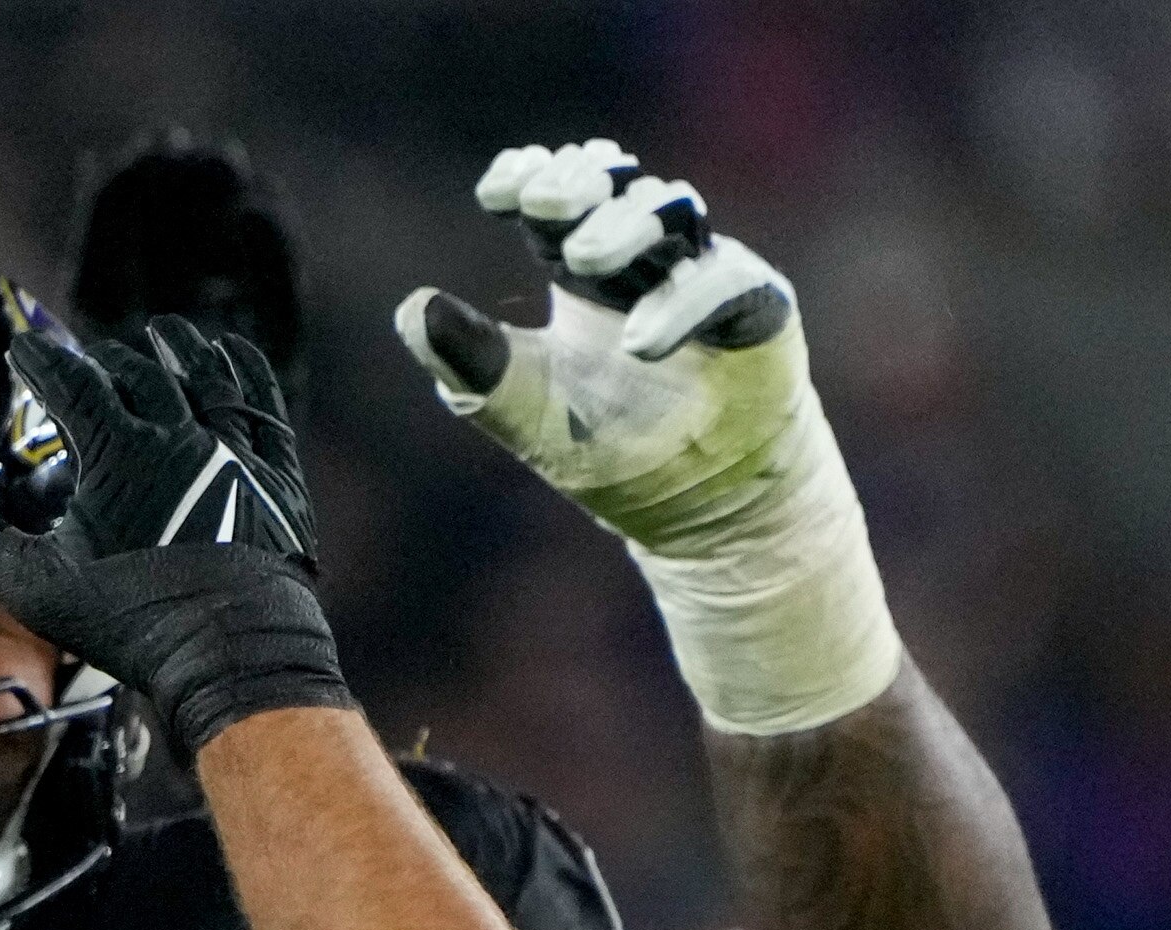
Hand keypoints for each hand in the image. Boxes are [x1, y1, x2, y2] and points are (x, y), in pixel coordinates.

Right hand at [0, 315, 351, 760]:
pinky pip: (260, 401)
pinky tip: (231, 356)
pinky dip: (243, 371)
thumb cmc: (126, 617)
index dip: (39, 362)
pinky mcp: (274, 470)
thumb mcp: (32, 582)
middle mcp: (177, 433)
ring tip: (164, 333)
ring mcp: (232, 447)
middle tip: (88, 358)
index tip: (22, 349)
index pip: (68, 383)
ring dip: (178, 350)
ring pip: (203, 375)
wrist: (231, 647)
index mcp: (114, 449)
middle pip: (136, 373)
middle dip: (106, 361)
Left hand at [393, 140, 810, 553]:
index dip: (531, 180)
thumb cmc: (607, 447)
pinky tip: (636, 341)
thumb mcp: (519, 406)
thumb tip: (411, 308)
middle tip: (538, 202)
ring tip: (581, 259)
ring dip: (626, 226)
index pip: (557, 202)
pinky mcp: (758, 309)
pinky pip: (726, 281)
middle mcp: (646, 260)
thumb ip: (468, 360)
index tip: (496, 190)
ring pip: (674, 214)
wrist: (695, 509)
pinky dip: (681, 302)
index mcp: (582, 272)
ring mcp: (705, 275)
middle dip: (576, 185)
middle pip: (615, 189)